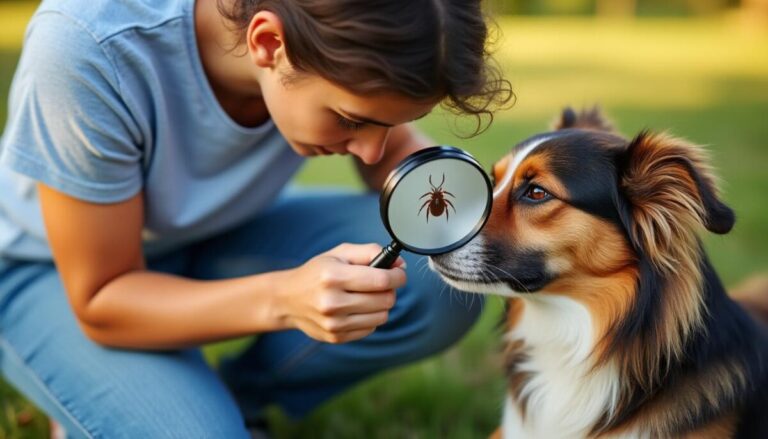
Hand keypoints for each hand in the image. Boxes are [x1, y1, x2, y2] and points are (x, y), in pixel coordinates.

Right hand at [274, 243, 406, 343]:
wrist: (287, 299)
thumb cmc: (317, 272)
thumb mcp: (339, 253)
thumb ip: (370, 252)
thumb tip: (400, 263)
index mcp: (333, 276)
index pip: (381, 280)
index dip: (398, 276)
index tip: (399, 273)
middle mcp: (332, 302)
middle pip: (385, 300)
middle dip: (389, 290)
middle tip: (380, 284)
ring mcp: (334, 323)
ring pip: (382, 316)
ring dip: (381, 305)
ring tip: (367, 296)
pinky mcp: (336, 337)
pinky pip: (371, 328)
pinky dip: (370, 318)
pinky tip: (356, 309)